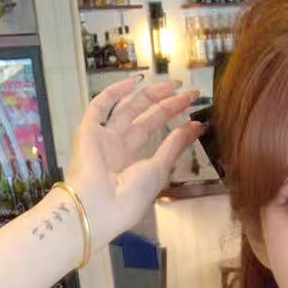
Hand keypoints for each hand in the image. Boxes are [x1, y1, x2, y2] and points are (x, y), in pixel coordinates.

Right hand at [65, 75, 202, 252]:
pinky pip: (100, 106)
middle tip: (191, 94)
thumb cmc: (131, 195)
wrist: (99, 206)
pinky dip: (114, 92)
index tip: (198, 119)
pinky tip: (134, 82)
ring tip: (174, 85)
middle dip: (169, 106)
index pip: (159, 139)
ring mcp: (104, 138)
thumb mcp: (159, 170)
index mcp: (135, 163)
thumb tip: (194, 127)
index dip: (178, 128)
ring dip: (150, 95)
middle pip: (146, 119)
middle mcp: (119, 148)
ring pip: (128, 108)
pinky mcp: (89, 130)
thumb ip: (174, 146)